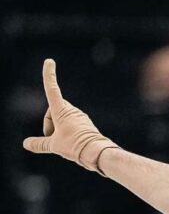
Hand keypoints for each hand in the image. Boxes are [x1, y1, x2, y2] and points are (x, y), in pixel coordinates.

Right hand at [23, 59, 118, 174]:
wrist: (97, 152)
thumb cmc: (75, 146)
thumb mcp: (54, 145)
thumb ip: (39, 143)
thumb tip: (26, 144)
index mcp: (62, 110)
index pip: (52, 89)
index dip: (49, 75)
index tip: (49, 61)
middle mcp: (72, 111)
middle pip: (53, 113)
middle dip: (49, 125)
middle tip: (55, 139)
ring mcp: (80, 117)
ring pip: (62, 121)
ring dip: (58, 131)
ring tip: (66, 144)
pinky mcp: (86, 124)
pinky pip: (71, 126)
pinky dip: (67, 134)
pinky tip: (74, 145)